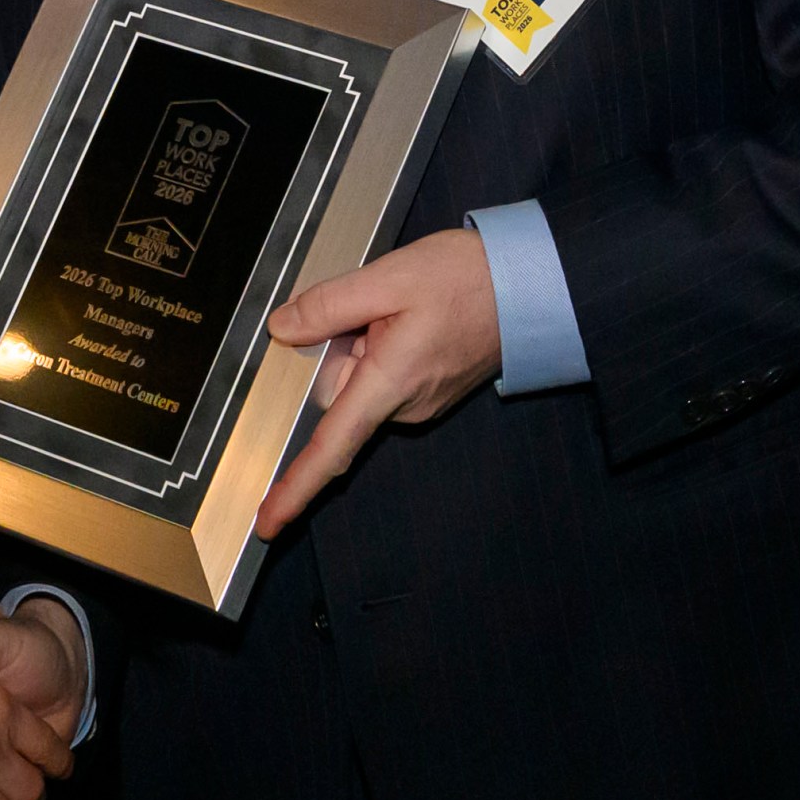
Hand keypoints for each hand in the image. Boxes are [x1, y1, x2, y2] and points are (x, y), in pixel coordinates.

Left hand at [255, 227, 501, 539]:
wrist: (531, 284)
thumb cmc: (467, 279)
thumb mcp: (388, 277)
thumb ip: (328, 305)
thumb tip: (282, 329)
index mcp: (390, 384)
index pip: (331, 447)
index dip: (296, 489)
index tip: (268, 523)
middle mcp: (405, 405)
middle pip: (337, 391)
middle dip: (336, 347)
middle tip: (369, 303)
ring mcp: (420, 400)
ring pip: (360, 378)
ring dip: (362, 341)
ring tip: (400, 305)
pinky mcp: (430, 390)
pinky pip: (383, 374)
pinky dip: (381, 343)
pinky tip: (409, 314)